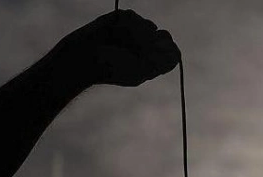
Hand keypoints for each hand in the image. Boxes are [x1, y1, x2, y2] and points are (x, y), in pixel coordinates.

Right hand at [54, 10, 180, 87]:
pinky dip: (125, 25)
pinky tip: (114, 33)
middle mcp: (149, 46)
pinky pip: (134, 16)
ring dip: (136, 35)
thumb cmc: (112, 69)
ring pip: (150, 25)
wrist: (86, 57)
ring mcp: (138, 31)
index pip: (173, 54)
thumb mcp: (138, 73)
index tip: (154, 56)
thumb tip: (176, 52)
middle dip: (154, 42)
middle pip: (166, 36)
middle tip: (137, 50)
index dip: (167, 52)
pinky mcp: (125, 18)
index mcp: (155, 62)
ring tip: (119, 44)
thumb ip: (159, 64)